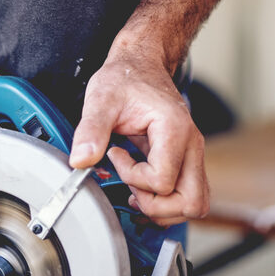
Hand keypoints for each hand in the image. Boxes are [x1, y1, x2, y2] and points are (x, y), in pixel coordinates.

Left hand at [69, 57, 208, 226]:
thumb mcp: (101, 98)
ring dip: (162, 210)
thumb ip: (90, 130)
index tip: (115, 155)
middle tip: (131, 189)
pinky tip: (142, 194)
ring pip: (194, 205)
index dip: (133, 177)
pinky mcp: (187, 162)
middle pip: (191, 202)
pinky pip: (188, 197)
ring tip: (136, 192)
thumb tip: (80, 161)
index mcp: (174, 130)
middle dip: (156, 207)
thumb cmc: (125, 79)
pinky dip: (166, 205)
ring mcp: (192, 156)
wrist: (141, 66)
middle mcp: (191, 145)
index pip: (162, 180)